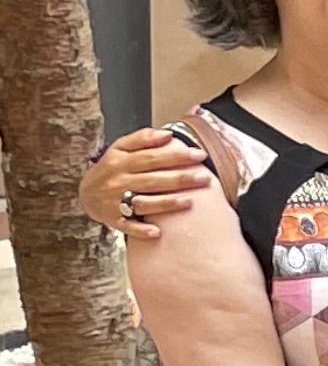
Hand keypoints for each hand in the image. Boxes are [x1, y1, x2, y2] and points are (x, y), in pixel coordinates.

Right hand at [81, 128, 209, 240]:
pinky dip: (141, 230)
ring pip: (143, 203)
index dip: (176, 156)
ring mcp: (115, 202)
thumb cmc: (111, 168)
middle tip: (204, 178)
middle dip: (179, 179)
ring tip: (190, 201)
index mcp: (121, 162)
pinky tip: (157, 232)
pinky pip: (127, 226)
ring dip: (166, 204)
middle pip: (152, 180)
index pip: (152, 158)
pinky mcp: (113, 220)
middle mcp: (118, 182)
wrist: (85, 193)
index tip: (199, 155)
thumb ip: (143, 138)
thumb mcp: (120, 148)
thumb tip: (167, 134)